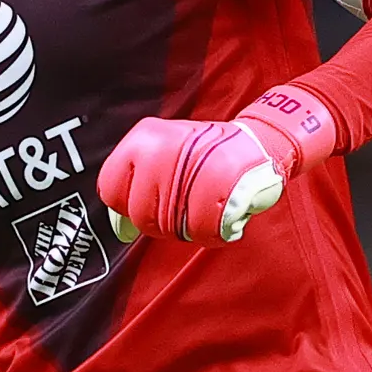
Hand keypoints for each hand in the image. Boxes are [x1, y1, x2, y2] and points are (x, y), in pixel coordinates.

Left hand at [94, 87, 336, 244]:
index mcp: (142, 138)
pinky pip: (200, 230)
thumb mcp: (163, 159)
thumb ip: (136, 189)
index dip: (128, 207)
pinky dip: (213, 233)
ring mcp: (187, 165)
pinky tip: (223, 215)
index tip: (152, 204)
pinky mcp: (216, 184)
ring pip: (168, 226)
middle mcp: (158, 148)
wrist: (261, 144)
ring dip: (190, 228)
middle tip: (188, 207)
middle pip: (140, 215)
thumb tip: (121, 230)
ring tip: (208, 207)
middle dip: (164, 223)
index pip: (110, 189)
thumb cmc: (208, 157)